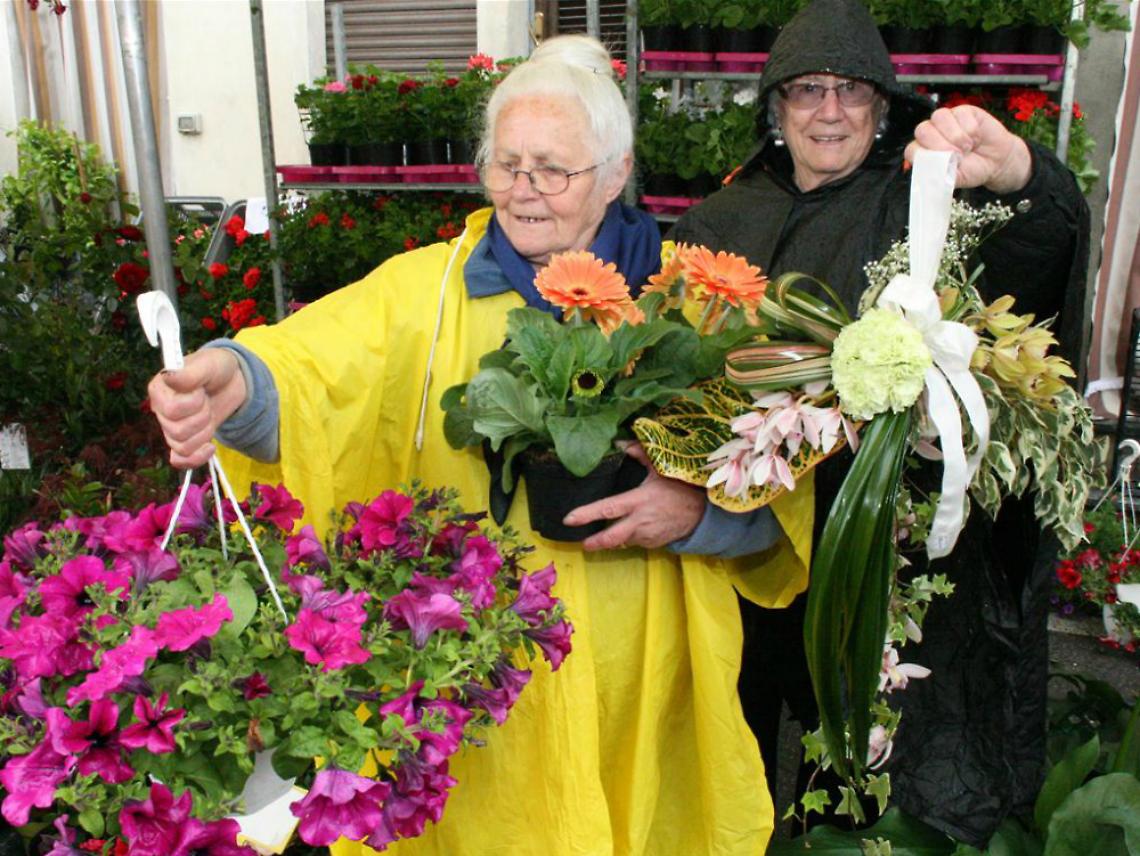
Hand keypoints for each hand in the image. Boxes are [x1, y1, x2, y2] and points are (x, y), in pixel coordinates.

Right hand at [147, 348, 247, 468]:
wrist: (232, 380)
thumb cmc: (216, 368)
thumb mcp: (208, 364)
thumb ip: (190, 373)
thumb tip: (169, 376)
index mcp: (159, 390)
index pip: (172, 411)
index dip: (193, 403)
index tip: (201, 390)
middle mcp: (160, 410)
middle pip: (178, 432)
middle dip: (202, 417)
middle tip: (206, 401)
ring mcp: (170, 428)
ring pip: (183, 447)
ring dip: (204, 433)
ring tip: (209, 414)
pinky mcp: (184, 440)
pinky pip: (181, 461)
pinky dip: (197, 458)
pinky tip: (210, 447)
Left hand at [566, 443, 705, 551]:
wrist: (702, 514)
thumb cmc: (680, 488)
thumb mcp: (662, 468)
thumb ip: (640, 453)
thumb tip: (621, 443)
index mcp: (638, 501)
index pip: (607, 509)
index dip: (587, 514)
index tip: (569, 519)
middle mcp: (640, 521)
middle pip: (611, 536)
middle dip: (595, 541)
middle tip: (583, 544)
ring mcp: (646, 535)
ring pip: (623, 540)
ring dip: (615, 537)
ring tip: (606, 535)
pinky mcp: (653, 544)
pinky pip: (636, 541)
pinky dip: (631, 536)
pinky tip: (633, 528)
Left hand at [905, 105, 1031, 193]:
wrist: (997, 161)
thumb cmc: (972, 169)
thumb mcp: (955, 179)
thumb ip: (940, 176)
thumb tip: (929, 175)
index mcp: (924, 152)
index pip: (911, 149)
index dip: (926, 155)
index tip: (942, 164)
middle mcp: (931, 133)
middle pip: (922, 130)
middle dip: (941, 145)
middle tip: (958, 155)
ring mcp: (946, 120)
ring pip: (939, 117)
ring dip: (956, 136)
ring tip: (968, 147)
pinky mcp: (962, 111)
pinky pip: (960, 114)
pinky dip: (971, 129)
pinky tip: (976, 137)